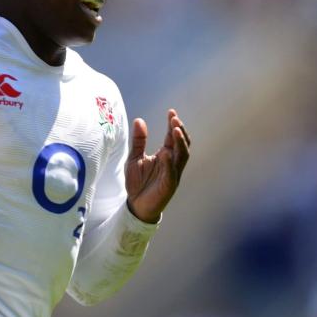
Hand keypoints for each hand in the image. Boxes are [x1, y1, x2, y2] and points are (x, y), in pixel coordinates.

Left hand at [125, 108, 189, 222]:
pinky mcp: (169, 185)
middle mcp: (172, 162)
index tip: (171, 111)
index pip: (172, 137)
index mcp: (165, 154)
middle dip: (180, 130)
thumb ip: (138, 141)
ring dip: (180, 143)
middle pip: (182, 144)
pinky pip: (172, 173)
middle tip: (174, 118)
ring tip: (175, 129)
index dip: (173, 124)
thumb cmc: (137, 182)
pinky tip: (165, 154)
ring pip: (182, 156)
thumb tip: (139, 120)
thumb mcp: (134, 158)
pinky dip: (170, 163)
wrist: (136, 205)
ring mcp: (173, 173)